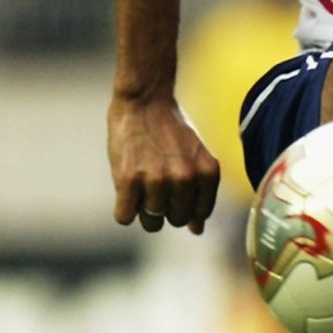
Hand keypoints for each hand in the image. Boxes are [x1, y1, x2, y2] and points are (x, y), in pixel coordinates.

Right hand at [108, 94, 219, 235]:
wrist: (144, 101)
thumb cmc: (171, 132)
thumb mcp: (195, 159)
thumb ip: (199, 194)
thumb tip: (197, 231)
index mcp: (208, 173)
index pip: (198, 215)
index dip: (184, 205)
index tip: (174, 186)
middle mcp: (185, 178)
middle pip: (176, 220)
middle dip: (165, 208)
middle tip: (155, 182)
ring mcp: (156, 179)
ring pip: (152, 222)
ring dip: (144, 209)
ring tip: (141, 184)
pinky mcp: (128, 179)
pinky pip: (125, 217)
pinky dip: (124, 209)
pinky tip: (126, 189)